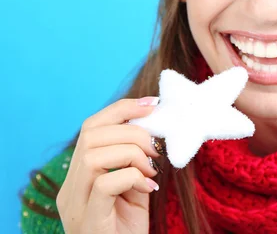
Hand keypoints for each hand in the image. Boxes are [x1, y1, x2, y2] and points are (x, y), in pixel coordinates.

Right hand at [57, 96, 163, 233]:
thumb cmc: (130, 228)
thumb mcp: (136, 187)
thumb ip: (138, 161)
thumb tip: (156, 128)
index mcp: (78, 176)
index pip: (91, 126)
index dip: (122, 109)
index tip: (152, 104)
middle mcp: (70, 188)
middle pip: (91, 134)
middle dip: (132, 131)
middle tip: (156, 147)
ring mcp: (75, 205)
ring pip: (95, 154)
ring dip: (133, 153)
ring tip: (152, 170)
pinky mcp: (88, 221)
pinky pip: (105, 183)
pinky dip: (132, 177)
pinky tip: (148, 188)